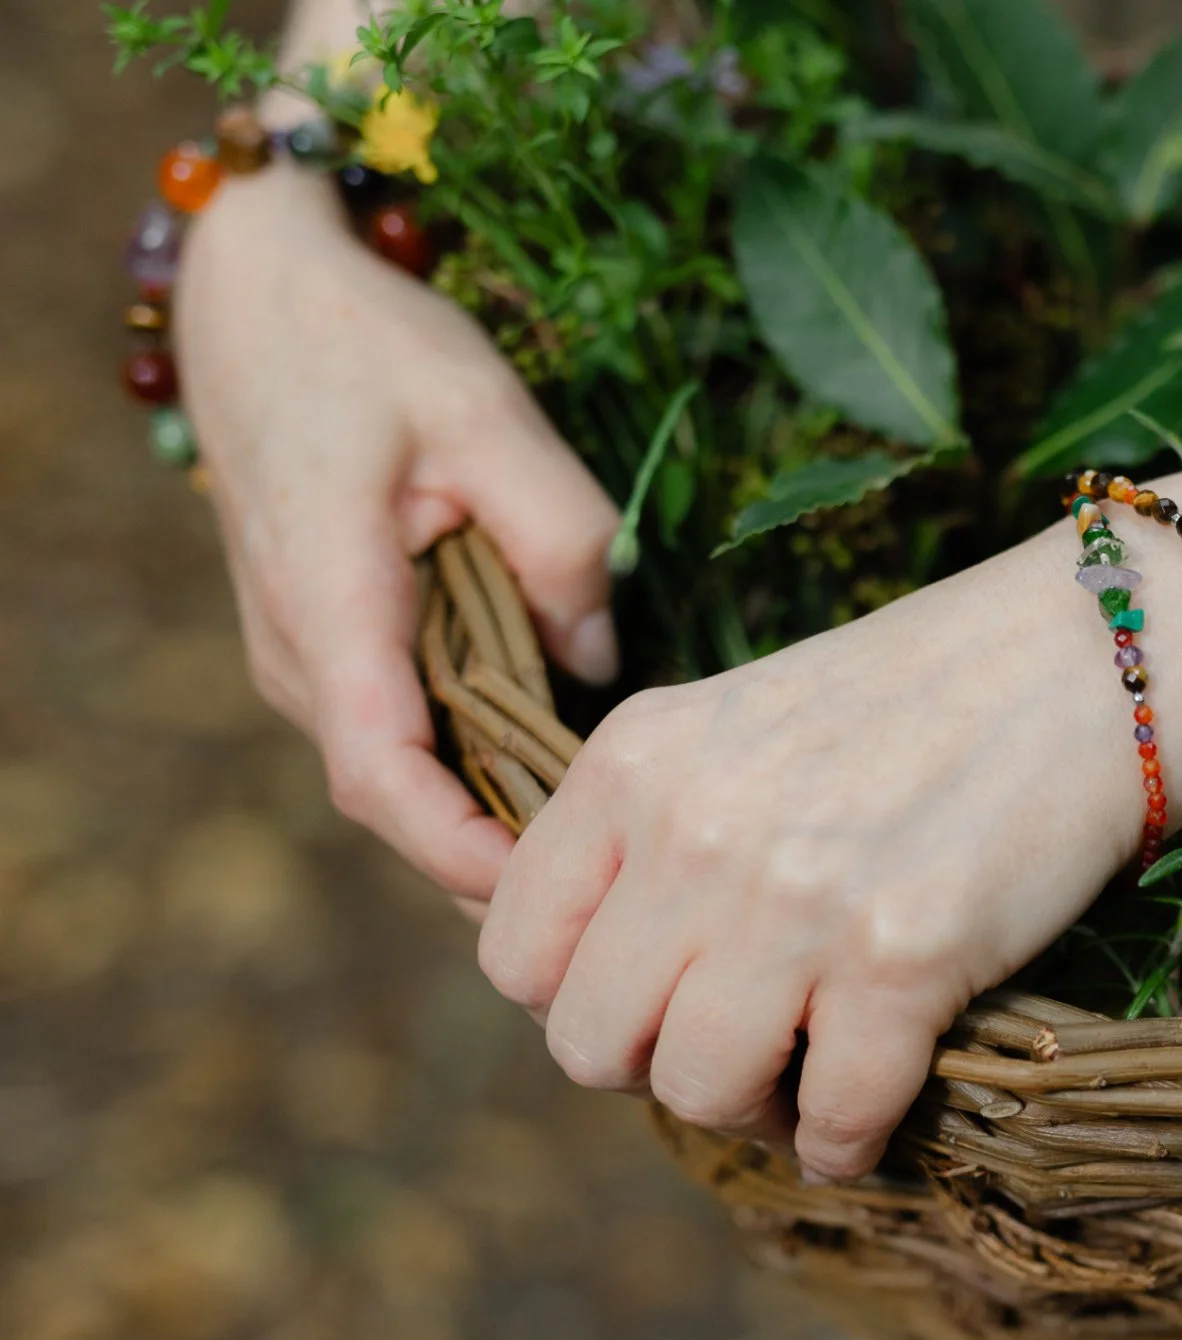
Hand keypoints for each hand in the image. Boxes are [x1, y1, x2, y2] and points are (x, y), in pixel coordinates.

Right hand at [178, 162, 621, 904]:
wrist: (257, 300)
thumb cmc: (371, 346)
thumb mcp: (489, 411)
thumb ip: (562, 536)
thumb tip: (597, 659)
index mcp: (331, 600)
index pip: (383, 772)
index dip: (459, 848)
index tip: (545, 887)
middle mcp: (301, 654)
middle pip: (399, 801)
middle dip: (498, 860)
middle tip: (619, 894)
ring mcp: (303, 660)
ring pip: (398, 778)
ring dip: (489, 820)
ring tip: (606, 852)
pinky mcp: (327, 651)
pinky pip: (398, 737)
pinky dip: (470, 770)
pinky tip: (558, 778)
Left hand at [474, 534, 1181, 1179]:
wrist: (1099, 649)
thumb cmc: (934, 691)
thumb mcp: (748, 721)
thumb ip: (664, 821)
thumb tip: (615, 972)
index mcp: (636, 757)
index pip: (513, 951)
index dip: (582, 1001)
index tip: (659, 999)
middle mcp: (694, 827)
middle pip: (590, 1044)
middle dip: (663, 1067)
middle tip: (743, 1044)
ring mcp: (794, 897)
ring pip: (696, 1092)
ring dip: (758, 1110)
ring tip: (812, 1077)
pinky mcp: (903, 958)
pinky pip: (833, 1119)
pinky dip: (853, 1141)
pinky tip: (883, 1106)